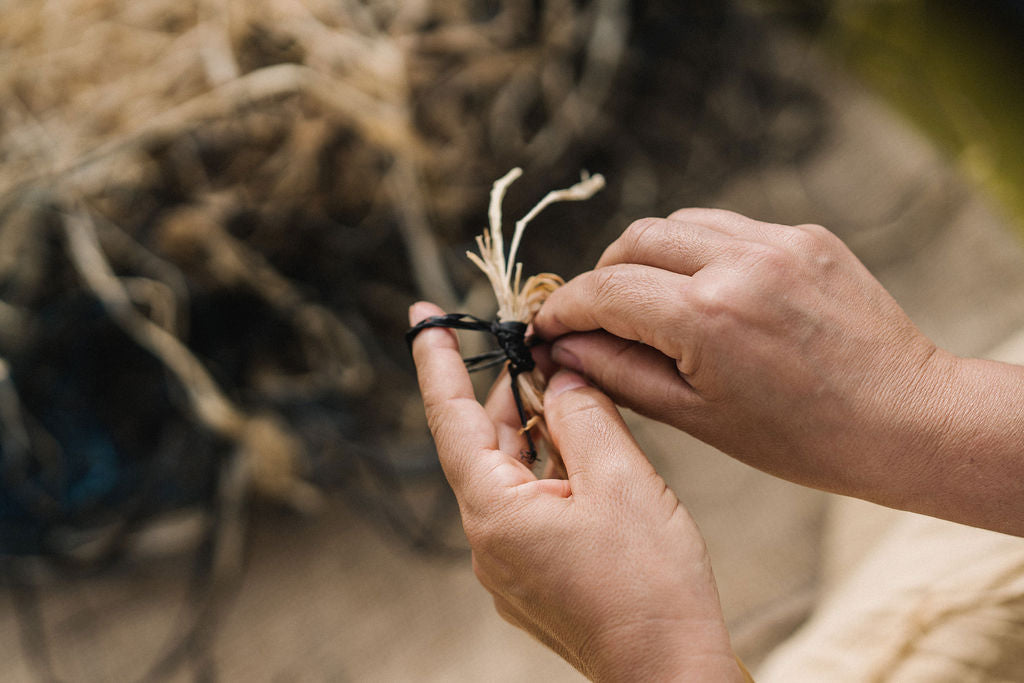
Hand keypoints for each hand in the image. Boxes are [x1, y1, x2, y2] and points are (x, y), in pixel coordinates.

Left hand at [409, 301, 744, 680]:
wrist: (669, 671)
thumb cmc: (649, 587)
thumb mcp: (621, 478)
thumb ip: (582, 413)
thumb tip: (559, 375)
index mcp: (493, 512)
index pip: (449, 417)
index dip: (436, 360)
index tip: (420, 316)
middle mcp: (488, 539)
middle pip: (487, 442)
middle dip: (513, 391)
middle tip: (543, 346)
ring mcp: (509, 563)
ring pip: (514, 474)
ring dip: (541, 431)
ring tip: (579, 397)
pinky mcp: (534, 576)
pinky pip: (531, 505)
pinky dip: (554, 470)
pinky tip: (591, 455)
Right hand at [533, 209, 1023, 531]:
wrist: (905, 418)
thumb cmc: (802, 437)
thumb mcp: (696, 417)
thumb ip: (618, 372)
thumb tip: (562, 345)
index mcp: (708, 317)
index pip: (605, 289)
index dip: (564, 307)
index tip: (547, 325)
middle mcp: (740, 263)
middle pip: (633, 240)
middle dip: (601, 275)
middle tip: (595, 316)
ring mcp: (777, 241)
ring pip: (677, 224)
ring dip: (647, 257)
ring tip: (650, 303)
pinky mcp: (804, 235)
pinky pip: (726, 226)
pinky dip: (696, 251)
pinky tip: (703, 290)